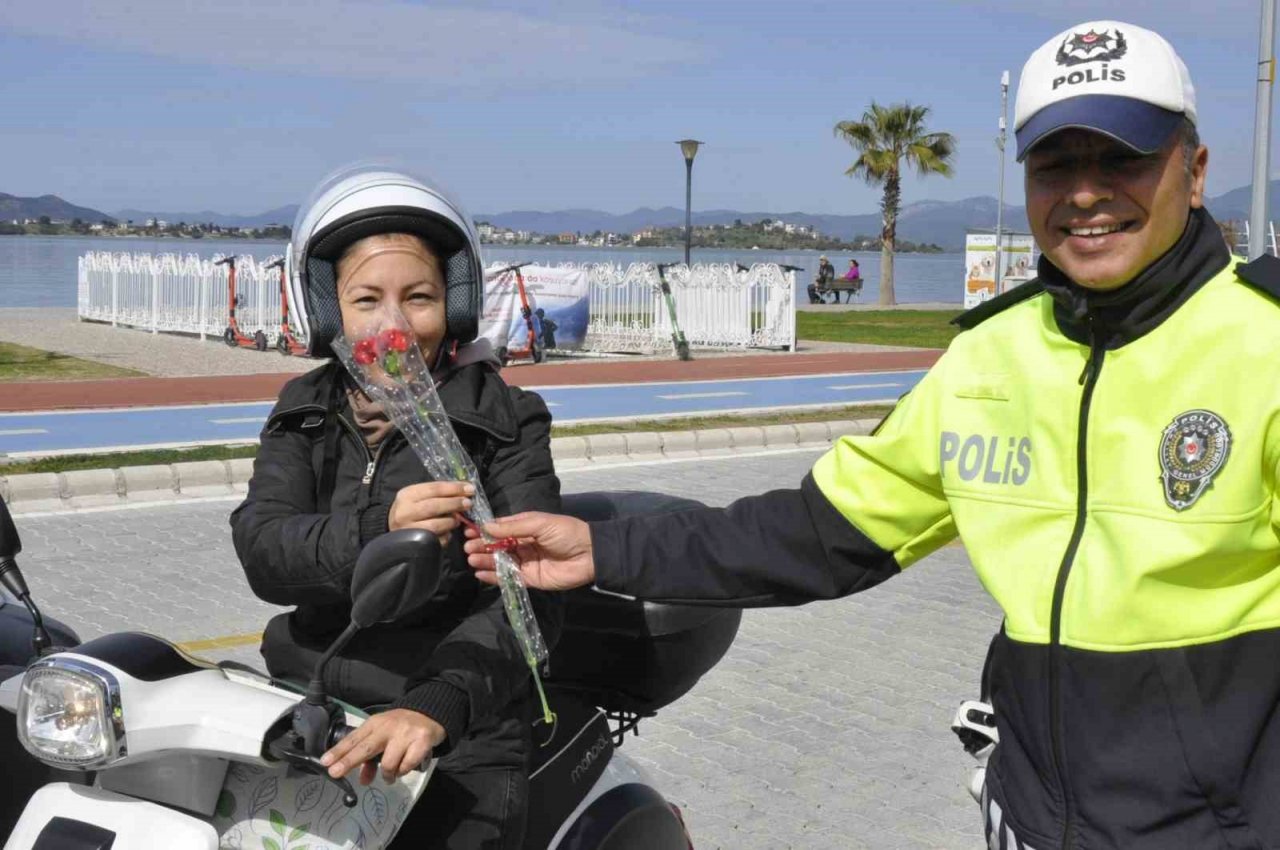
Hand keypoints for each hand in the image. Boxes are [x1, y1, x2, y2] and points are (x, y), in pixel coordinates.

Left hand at [321, 709, 443, 785]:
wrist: (430, 713)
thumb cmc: (401, 727)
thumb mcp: (383, 737)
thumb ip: (371, 759)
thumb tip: (362, 780)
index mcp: (375, 723)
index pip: (354, 738)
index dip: (339, 751)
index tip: (325, 762)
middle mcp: (388, 727)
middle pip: (365, 747)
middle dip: (349, 761)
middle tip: (335, 773)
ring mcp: (405, 734)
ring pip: (389, 763)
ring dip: (387, 775)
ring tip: (390, 776)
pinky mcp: (421, 741)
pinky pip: (407, 765)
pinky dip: (403, 770)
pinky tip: (405, 767)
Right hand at [389, 481, 474, 545]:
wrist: (393, 529)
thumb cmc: (412, 509)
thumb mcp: (419, 496)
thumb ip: (438, 493)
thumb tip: (464, 490)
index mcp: (407, 495)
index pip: (434, 488)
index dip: (454, 488)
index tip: (470, 489)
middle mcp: (404, 512)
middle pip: (434, 506)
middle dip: (454, 504)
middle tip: (468, 503)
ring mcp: (408, 530)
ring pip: (435, 525)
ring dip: (451, 521)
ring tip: (457, 520)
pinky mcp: (413, 544)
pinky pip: (435, 540)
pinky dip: (445, 536)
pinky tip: (448, 532)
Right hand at [463, 512, 594, 590]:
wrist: (590, 555)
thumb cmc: (566, 532)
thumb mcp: (539, 523)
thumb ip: (513, 527)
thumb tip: (487, 527)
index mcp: (526, 528)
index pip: (500, 529)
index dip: (484, 531)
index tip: (468, 532)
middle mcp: (523, 545)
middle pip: (497, 546)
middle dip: (482, 546)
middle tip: (467, 548)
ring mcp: (525, 562)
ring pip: (500, 562)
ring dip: (485, 560)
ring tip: (471, 559)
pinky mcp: (530, 579)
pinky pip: (508, 578)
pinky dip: (493, 576)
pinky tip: (480, 573)